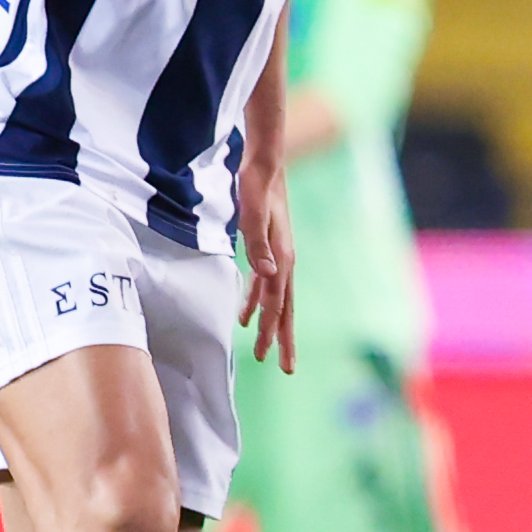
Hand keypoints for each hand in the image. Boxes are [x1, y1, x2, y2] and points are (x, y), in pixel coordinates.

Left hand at [236, 157, 295, 372]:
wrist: (265, 163)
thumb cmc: (257, 187)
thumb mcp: (253, 214)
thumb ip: (259, 245)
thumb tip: (269, 276)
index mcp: (283, 257)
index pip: (278, 303)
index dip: (273, 331)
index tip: (269, 357)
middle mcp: (284, 260)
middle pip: (285, 308)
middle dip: (283, 338)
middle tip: (286, 368)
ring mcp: (278, 255)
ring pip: (276, 299)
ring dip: (270, 324)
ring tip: (263, 350)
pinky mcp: (268, 248)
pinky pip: (265, 283)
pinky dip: (256, 301)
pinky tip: (245, 313)